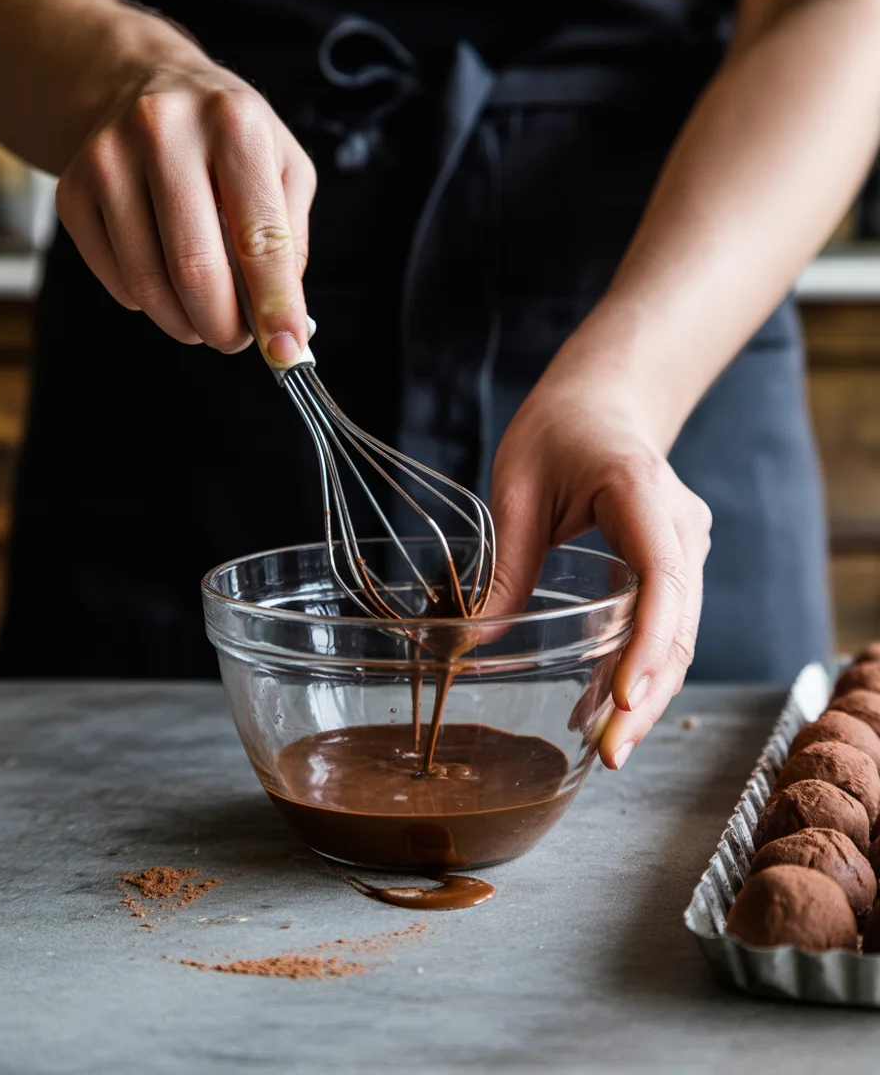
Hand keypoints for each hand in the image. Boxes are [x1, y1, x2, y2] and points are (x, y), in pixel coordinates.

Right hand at [56, 63, 315, 366]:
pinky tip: (165, 282)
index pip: (260, 238)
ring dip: (185, 322)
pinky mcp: (73, 189)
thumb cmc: (227, 138)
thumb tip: (284, 322)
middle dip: (224, 326)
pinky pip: (116, 280)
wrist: (144, 84)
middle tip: (238, 339)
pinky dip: (148, 302)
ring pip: (148, 283)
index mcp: (234, 124)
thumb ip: (290, 242)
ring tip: (206, 316)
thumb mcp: (284, 167)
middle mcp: (164, 130)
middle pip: (195, 269)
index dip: (275, 306)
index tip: (285, 350)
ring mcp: (108, 158)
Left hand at [486, 351, 711, 770]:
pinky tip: (607, 706)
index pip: (661, 576)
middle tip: (610, 752)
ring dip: (647, 693)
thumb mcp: (516, 489)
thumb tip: (472, 643)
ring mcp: (684, 548)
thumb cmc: (558, 431)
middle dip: (648, 693)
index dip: (647, 642)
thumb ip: (506, 565)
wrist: (603, 403)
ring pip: (679, 634)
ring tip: (606, 745)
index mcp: (641, 492)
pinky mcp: (674, 566)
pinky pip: (666, 626)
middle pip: (678, 623)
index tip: (623, 697)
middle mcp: (680, 526)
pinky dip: (641, 668)